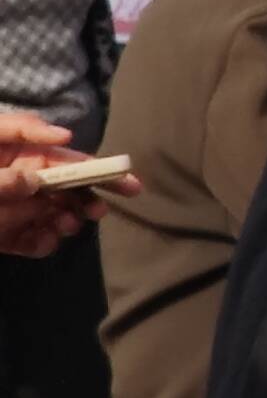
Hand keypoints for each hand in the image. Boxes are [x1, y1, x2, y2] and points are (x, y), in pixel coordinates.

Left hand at [0, 112, 113, 257]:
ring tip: (68, 224)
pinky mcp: (9, 235)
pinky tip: (45, 239)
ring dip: (70, 220)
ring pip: (56, 214)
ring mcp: (17, 210)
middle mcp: (23, 180)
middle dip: (92, 196)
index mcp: (18, 153)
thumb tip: (47, 163)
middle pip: (69, 186)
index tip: (124, 175)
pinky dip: (44, 243)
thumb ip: (9, 158)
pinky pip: (34, 240)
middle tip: (105, 206)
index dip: (93, 165)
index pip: (61, 156)